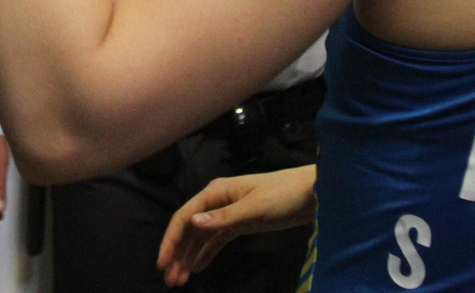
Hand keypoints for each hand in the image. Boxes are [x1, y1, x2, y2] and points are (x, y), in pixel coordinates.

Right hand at [157, 166, 317, 286]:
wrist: (312, 193)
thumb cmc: (283, 195)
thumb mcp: (254, 208)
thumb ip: (223, 218)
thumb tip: (193, 223)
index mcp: (216, 193)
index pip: (185, 217)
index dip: (171, 240)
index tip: (162, 263)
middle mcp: (217, 202)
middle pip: (190, 229)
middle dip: (178, 253)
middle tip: (169, 279)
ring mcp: (229, 213)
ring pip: (201, 237)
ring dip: (189, 256)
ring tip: (179, 280)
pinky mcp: (241, 223)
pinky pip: (217, 240)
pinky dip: (206, 253)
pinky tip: (197, 267)